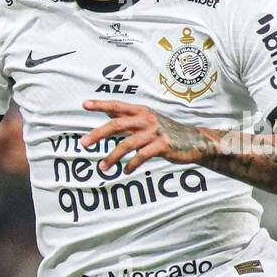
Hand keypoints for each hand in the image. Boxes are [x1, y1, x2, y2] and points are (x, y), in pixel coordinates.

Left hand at [80, 99, 206, 174]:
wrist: (193, 141)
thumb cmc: (165, 132)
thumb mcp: (146, 122)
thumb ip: (128, 119)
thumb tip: (107, 113)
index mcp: (141, 111)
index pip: (117, 106)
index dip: (101, 105)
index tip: (84, 105)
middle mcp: (147, 119)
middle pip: (117, 124)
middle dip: (98, 134)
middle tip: (83, 144)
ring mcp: (155, 131)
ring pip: (127, 144)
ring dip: (112, 157)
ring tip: (102, 167)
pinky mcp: (163, 145)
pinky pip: (142, 155)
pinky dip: (132, 164)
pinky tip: (126, 171)